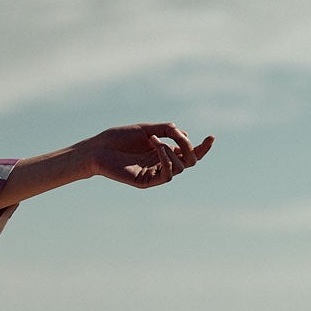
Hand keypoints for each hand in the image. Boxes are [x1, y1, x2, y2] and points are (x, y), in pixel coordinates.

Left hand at [85, 122, 213, 188]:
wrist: (99, 148)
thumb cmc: (119, 138)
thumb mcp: (147, 129)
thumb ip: (167, 130)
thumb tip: (186, 134)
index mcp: (163, 151)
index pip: (188, 152)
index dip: (202, 147)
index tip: (212, 137)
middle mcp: (161, 163)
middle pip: (190, 162)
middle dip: (194, 150)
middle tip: (183, 138)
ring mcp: (155, 173)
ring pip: (180, 168)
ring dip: (172, 150)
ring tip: (155, 140)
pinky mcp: (146, 181)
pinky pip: (167, 175)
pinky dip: (167, 159)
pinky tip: (156, 147)